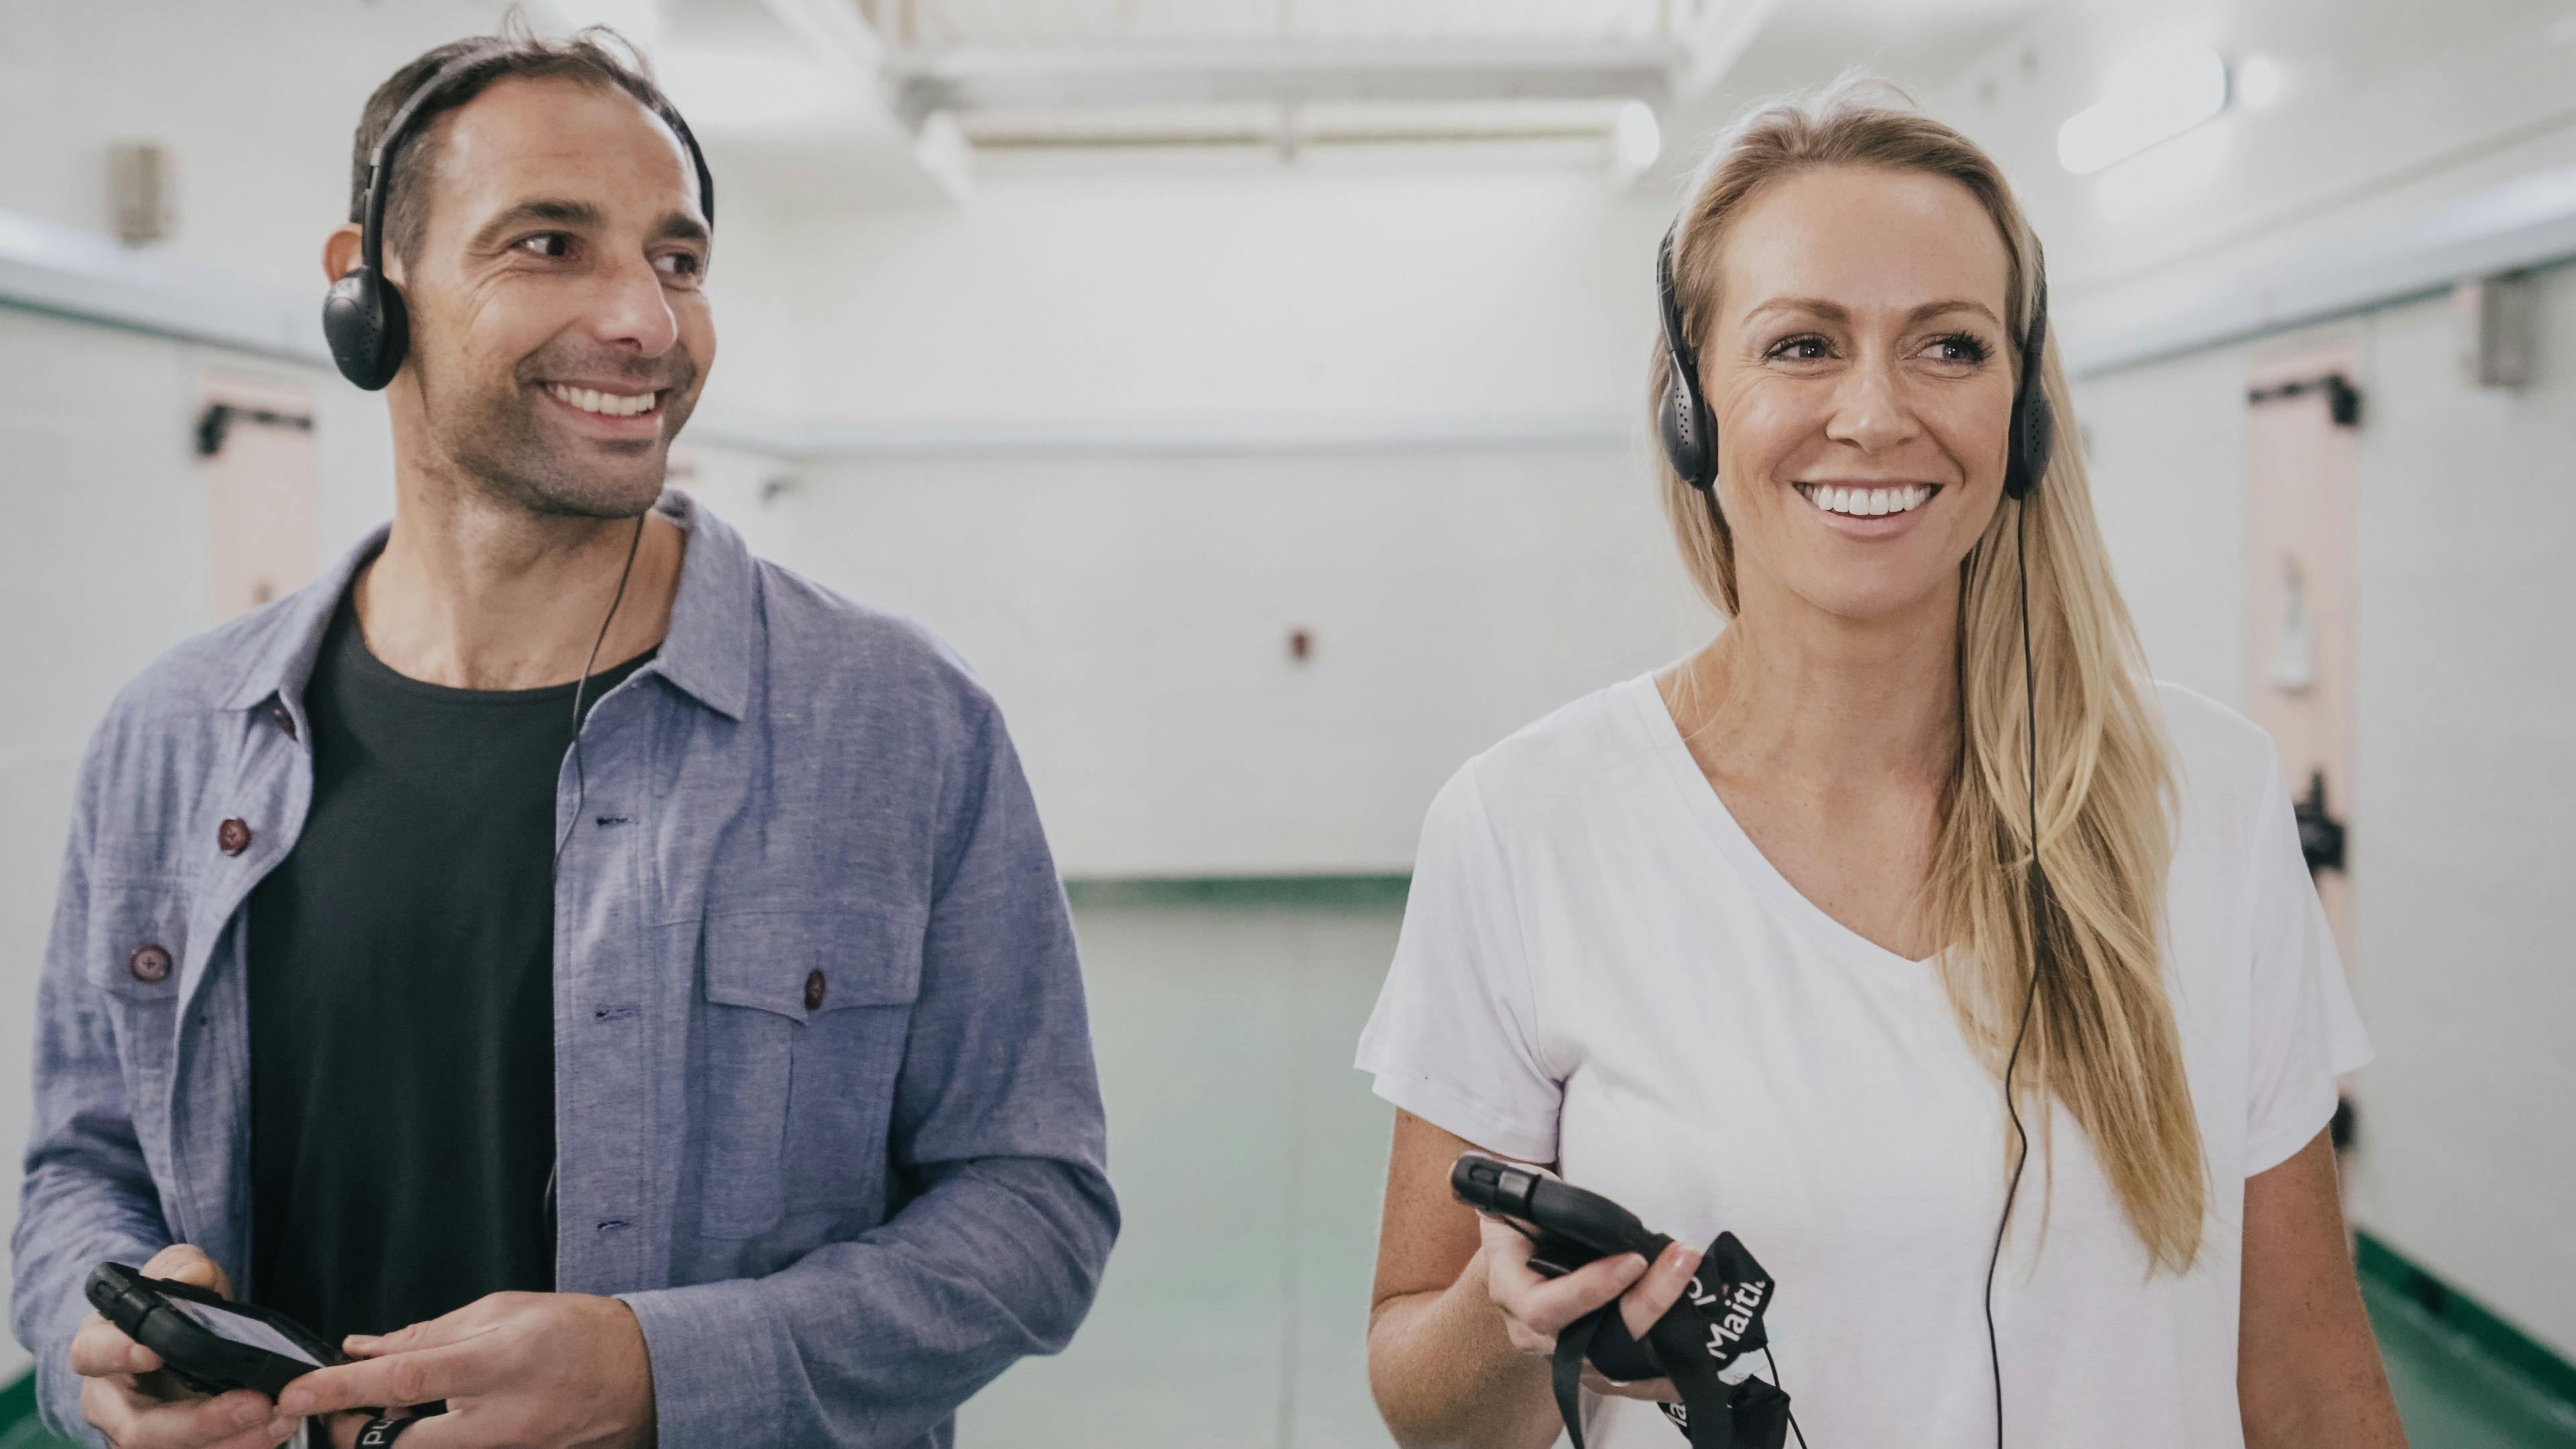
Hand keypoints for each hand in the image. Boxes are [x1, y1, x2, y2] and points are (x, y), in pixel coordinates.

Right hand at [70, 1244, 304, 1448]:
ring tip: (279, 1420)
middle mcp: (110, 1402)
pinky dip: (241, 1445)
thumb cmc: (167, 1305)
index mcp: (98, 1348)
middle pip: (140, 1428)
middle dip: (200, 1422)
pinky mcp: (173, 1446)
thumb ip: (182, 1267)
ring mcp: (139, 1431)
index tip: (152, 1351)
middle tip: (253, 1404)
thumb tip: (194, 1274)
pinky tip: (277, 1429)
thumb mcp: (175, 1273)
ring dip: (230, 1442)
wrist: (174, 1337)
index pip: (93, 1354)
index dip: (117, 1354)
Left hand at [277, 1292, 654, 1448]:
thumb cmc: (579, 1334)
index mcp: (500, 1362)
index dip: (341, 1388)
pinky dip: (427, 1438)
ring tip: (389, 1410)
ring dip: (391, 1436)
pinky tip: (427, 1420)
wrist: (641, 1374)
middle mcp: (502, 1417)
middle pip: (400, 1444)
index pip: (402, 1380)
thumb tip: (368, 1347)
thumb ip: (431, 1333)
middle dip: (352, 1431)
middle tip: (330, 1411)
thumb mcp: (504, 1311)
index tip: (297, 1393)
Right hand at [1477, 1209, 1698, 1403]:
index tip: (1635, 1260)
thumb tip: (1538, 1182)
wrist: (1521, 1255)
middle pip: (1594, 1342)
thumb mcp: (1519, 1199)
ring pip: (1620, 1363)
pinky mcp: (1595, 1362)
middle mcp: (1535, 1334)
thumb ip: (1531, 1192)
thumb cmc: (1523, 1220)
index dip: (1591, 1290)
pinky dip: (1668, 1365)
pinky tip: (1703, 1342)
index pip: (1546, 1309)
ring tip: (1704, 1295)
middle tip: (1683, 1261)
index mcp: (1510, 1291)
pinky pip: (1632, 1376)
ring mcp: (1566, 1354)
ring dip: (1666, 1332)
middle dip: (1647, 1304)